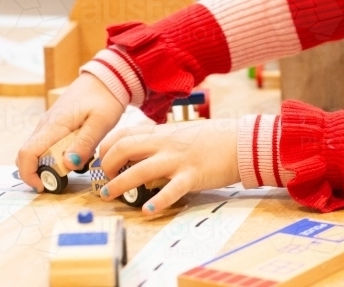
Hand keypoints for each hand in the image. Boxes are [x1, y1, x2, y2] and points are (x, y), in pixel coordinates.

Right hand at [16, 72, 124, 191]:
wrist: (105, 78)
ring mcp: (48, 124)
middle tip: (61, 181)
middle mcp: (45, 125)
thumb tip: (68, 165)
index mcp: (54, 124)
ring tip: (71, 169)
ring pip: (36, 150)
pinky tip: (74, 156)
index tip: (44, 186)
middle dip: (36, 172)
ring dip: (46, 165)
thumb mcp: (101, 122)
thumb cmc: (105, 98)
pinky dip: (53, 156)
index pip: (27, 152)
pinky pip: (46, 144)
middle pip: (27, 154)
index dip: (29, 174)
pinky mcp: (54, 125)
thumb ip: (85, 143)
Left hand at [96, 119, 239, 213]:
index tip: (100, 160)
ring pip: (140, 170)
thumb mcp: (183, 133)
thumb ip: (162, 141)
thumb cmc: (215, 138)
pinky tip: (148, 210)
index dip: (106, 147)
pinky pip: (172, 190)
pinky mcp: (193, 175)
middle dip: (106, 165)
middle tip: (103, 179)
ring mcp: (179, 160)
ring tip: (108, 195)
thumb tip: (141, 153)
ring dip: (119, 184)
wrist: (242, 141)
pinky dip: (158, 201)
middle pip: (124, 149)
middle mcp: (167, 144)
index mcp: (163, 133)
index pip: (124, 134)